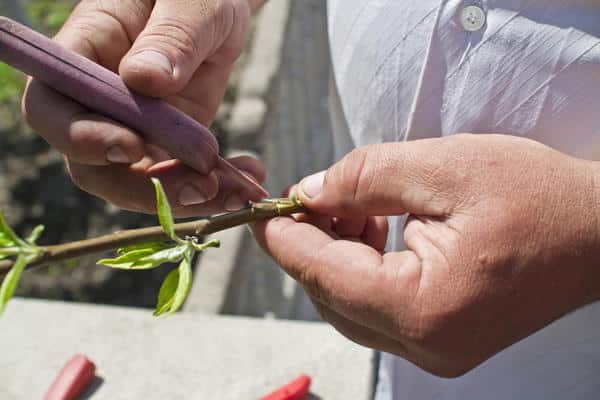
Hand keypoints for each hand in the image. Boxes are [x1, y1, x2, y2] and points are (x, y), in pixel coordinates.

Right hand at [21, 0, 261, 215]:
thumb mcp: (191, 2)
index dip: (82, 138)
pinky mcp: (166, 144)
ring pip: (138, 183)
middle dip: (146, 187)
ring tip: (238, 192)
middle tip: (203, 186)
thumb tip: (144, 79)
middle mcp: (101, 100)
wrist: (219, 8)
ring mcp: (133, 127)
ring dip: (185, 198)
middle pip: (93, 164)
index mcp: (86, 53)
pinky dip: (212, 189)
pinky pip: (178, 179)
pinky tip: (245, 180)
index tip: (133, 148)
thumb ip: (171, 37)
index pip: (52, 108)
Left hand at [251, 134, 599, 376]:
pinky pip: (378, 308)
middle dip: (309, 244)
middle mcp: (426, 345)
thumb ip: (364, 178)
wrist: (599, 233)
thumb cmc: (536, 196)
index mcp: (425, 308)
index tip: (260, 211)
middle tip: (306, 197)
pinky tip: (372, 230)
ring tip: (349, 206)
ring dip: (335, 255)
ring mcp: (436, 351)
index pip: (325, 276)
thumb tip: (309, 192)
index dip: (284, 239)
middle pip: (332, 296)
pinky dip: (361, 270)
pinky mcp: (442, 340)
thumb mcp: (444, 168)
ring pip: (350, 305)